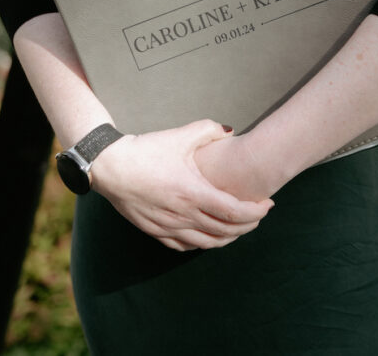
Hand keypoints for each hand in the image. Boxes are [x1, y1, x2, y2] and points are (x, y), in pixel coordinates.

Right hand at [89, 120, 274, 251]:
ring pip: (206, 243)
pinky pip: (184, 246)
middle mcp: (182, 214)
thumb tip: (231, 132)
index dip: (255, 212)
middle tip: (259, 216)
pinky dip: (202, 243)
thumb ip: (209, 130)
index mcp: (192, 192)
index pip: (234, 211)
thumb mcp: (180, 136)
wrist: (110, 166)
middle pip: (225, 231)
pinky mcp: (154, 231)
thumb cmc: (146, 150)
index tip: (267, 205)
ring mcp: (168, 226)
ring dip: (228, 238)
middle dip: (248, 226)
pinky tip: (208, 236)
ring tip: (239, 228)